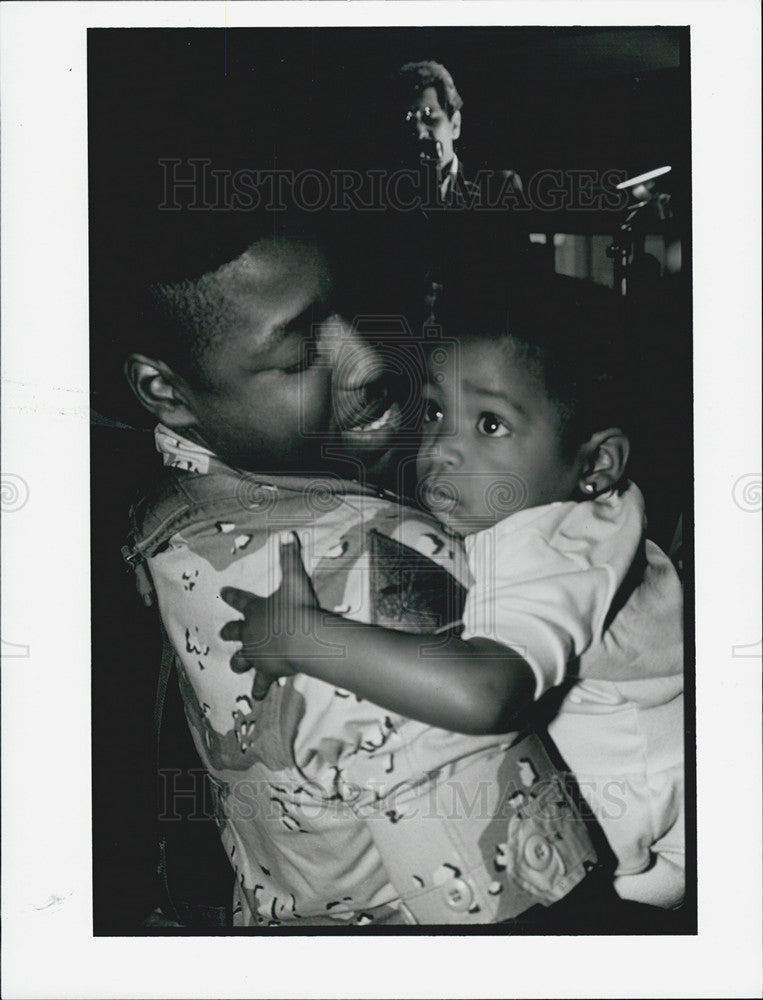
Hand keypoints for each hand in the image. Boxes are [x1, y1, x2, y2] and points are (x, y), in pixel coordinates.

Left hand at [220, 533, 322, 698]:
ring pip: (242, 661)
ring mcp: (257, 654)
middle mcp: (251, 633)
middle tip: (224, 633)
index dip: (231, 596)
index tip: (222, 592)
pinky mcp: (266, 672)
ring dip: (240, 664)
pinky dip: (261, 690)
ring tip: (237, 668)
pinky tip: (260, 697)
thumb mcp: (294, 579)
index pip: (239, 600)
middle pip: (234, 633)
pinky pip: (261, 684)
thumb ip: (290, 557)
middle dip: (229, 632)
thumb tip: (288, 534)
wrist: (301, 639)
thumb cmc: (297, 608)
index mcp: (255, 610)